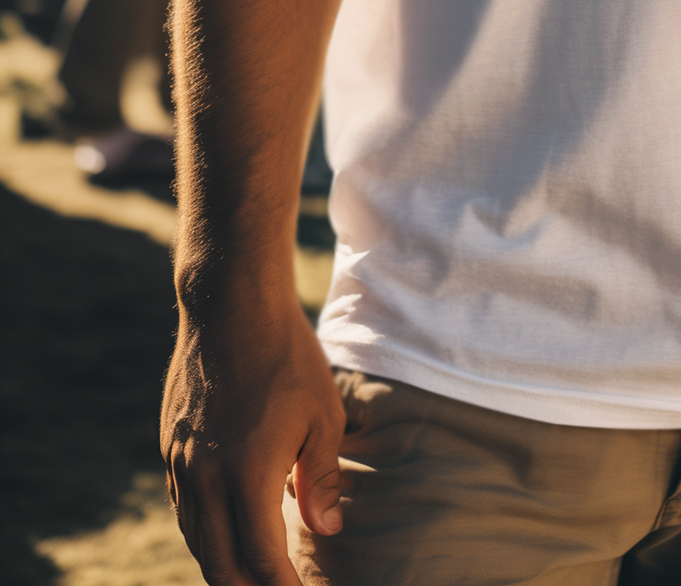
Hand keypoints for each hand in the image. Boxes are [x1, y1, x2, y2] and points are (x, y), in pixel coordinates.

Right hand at [162, 296, 344, 584]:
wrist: (230, 304)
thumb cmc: (287, 356)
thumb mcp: (323, 415)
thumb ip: (321, 479)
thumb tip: (327, 531)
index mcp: (248, 477)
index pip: (262, 562)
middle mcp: (206, 479)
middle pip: (220, 565)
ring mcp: (182, 464)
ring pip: (196, 539)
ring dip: (223, 564)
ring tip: (252, 573)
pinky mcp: (170, 446)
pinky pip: (184, 508)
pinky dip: (204, 531)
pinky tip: (224, 530)